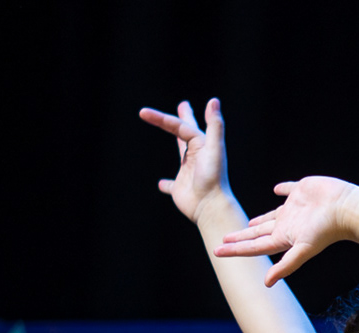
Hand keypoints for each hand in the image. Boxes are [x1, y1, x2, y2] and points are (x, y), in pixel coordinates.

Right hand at [140, 98, 230, 221]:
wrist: (211, 206)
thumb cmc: (213, 177)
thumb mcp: (215, 148)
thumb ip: (215, 125)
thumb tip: (214, 100)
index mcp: (201, 146)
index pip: (179, 127)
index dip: (161, 118)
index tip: (143, 113)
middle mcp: (195, 157)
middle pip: (186, 134)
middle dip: (182, 120)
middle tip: (183, 105)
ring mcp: (187, 173)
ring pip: (181, 154)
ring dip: (178, 144)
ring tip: (174, 137)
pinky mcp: (180, 189)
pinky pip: (171, 185)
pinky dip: (165, 184)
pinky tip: (161, 184)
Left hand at [217, 177, 357, 286]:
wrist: (345, 208)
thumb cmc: (326, 230)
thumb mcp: (303, 249)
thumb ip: (286, 266)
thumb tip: (266, 284)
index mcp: (284, 237)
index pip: (254, 246)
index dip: (235, 249)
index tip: (217, 251)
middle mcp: (287, 224)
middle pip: (258, 233)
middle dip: (241, 237)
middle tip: (224, 239)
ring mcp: (294, 209)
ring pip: (270, 215)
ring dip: (259, 220)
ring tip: (248, 222)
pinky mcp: (302, 192)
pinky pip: (288, 191)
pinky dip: (282, 190)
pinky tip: (277, 190)